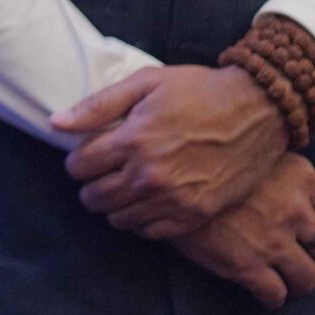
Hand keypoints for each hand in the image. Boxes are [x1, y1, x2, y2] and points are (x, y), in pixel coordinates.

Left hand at [55, 65, 288, 237]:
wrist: (259, 110)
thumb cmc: (199, 91)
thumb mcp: (144, 83)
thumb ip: (96, 105)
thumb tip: (55, 122)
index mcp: (133, 139)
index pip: (79, 166)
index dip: (77, 160)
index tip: (86, 155)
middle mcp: (150, 174)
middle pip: (95, 196)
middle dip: (90, 184)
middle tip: (100, 173)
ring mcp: (175, 198)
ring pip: (119, 218)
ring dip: (112, 205)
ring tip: (120, 187)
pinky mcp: (197, 213)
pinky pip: (152, 231)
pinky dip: (140, 221)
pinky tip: (144, 203)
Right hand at [170, 153, 314, 308]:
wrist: (160, 173)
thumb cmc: (200, 157)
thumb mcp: (248, 149)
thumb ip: (275, 168)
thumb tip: (286, 189)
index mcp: (299, 175)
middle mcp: (294, 208)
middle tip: (308, 263)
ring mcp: (273, 239)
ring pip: (308, 278)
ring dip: (301, 283)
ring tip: (289, 282)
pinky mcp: (247, 265)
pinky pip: (275, 294)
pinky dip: (274, 298)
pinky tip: (265, 293)